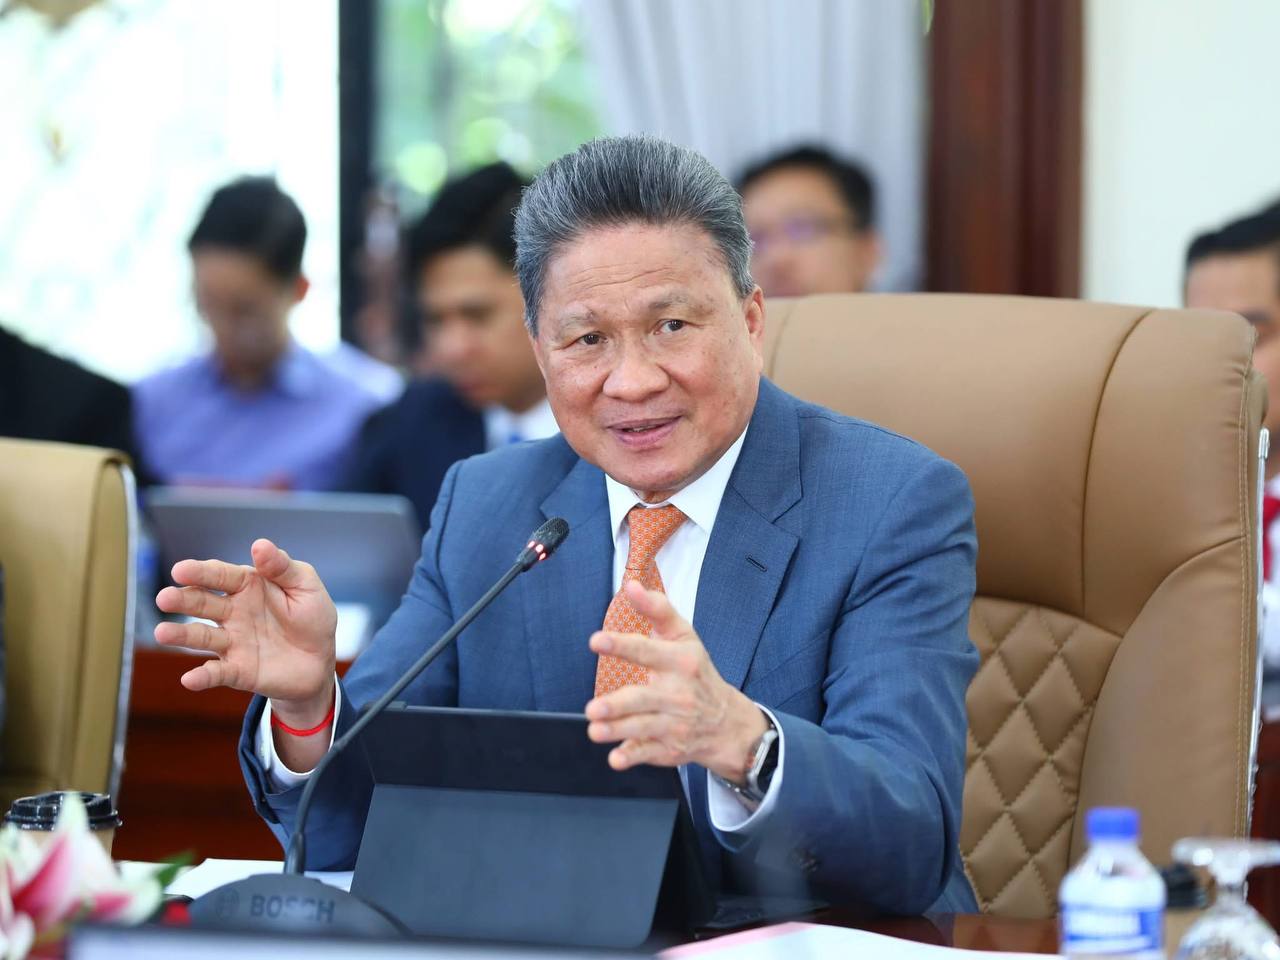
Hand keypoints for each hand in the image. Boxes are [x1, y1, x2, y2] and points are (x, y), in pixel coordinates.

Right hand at [154, 538, 337, 726]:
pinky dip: (202, 676)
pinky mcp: (238, 670)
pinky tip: (190, 679)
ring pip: (202, 637)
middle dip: (182, 600)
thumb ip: (283, 567)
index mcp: (247, 585)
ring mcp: (232, 642)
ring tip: (163, 633)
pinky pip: (217, 673)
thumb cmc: (311, 617)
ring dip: (181, 635)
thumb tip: (259, 544)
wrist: (321, 660)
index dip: (201, 572)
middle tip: (165, 598)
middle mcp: (232, 612)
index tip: (181, 570)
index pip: (220, 575)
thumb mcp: (305, 586)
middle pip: (203, 603)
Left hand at [585, 581, 767, 781]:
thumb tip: (631, 585)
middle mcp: (678, 693)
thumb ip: (656, 609)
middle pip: (643, 698)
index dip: (622, 645)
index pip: (648, 650)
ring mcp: (675, 723)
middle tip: (592, 708)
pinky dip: (632, 756)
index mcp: (680, 661)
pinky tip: (616, 758)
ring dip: (617, 730)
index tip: (596, 641)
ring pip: (642, 727)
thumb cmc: (695, 671)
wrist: (727, 721)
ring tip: (594, 729)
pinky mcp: (669, 748)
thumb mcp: (682, 636)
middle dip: (617, 705)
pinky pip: (648, 753)